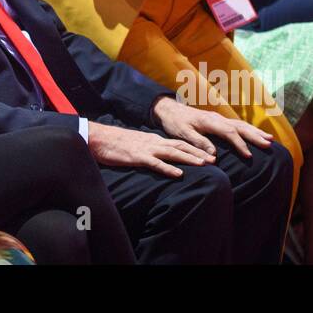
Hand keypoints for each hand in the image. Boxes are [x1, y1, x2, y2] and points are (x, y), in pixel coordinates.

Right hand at [86, 121, 214, 178]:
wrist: (99, 138)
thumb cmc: (116, 143)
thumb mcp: (136, 145)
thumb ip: (149, 150)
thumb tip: (160, 158)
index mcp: (154, 140)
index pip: (178, 144)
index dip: (194, 149)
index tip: (208, 155)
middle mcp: (153, 142)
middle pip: (180, 147)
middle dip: (198, 153)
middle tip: (214, 160)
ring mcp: (146, 149)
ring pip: (172, 153)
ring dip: (189, 159)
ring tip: (203, 164)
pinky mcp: (137, 157)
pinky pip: (155, 163)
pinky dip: (168, 169)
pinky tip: (178, 174)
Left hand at [153, 96, 273, 158]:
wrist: (169, 110)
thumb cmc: (175, 123)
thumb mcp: (183, 134)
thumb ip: (199, 143)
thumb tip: (214, 155)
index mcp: (209, 121)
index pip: (229, 133)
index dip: (240, 144)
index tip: (249, 156)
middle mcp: (217, 118)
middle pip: (240, 126)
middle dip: (255, 135)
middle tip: (269, 144)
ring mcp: (219, 118)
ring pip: (241, 124)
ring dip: (255, 132)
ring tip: (270, 139)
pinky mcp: (218, 121)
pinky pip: (237, 125)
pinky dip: (249, 130)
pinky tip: (256, 136)